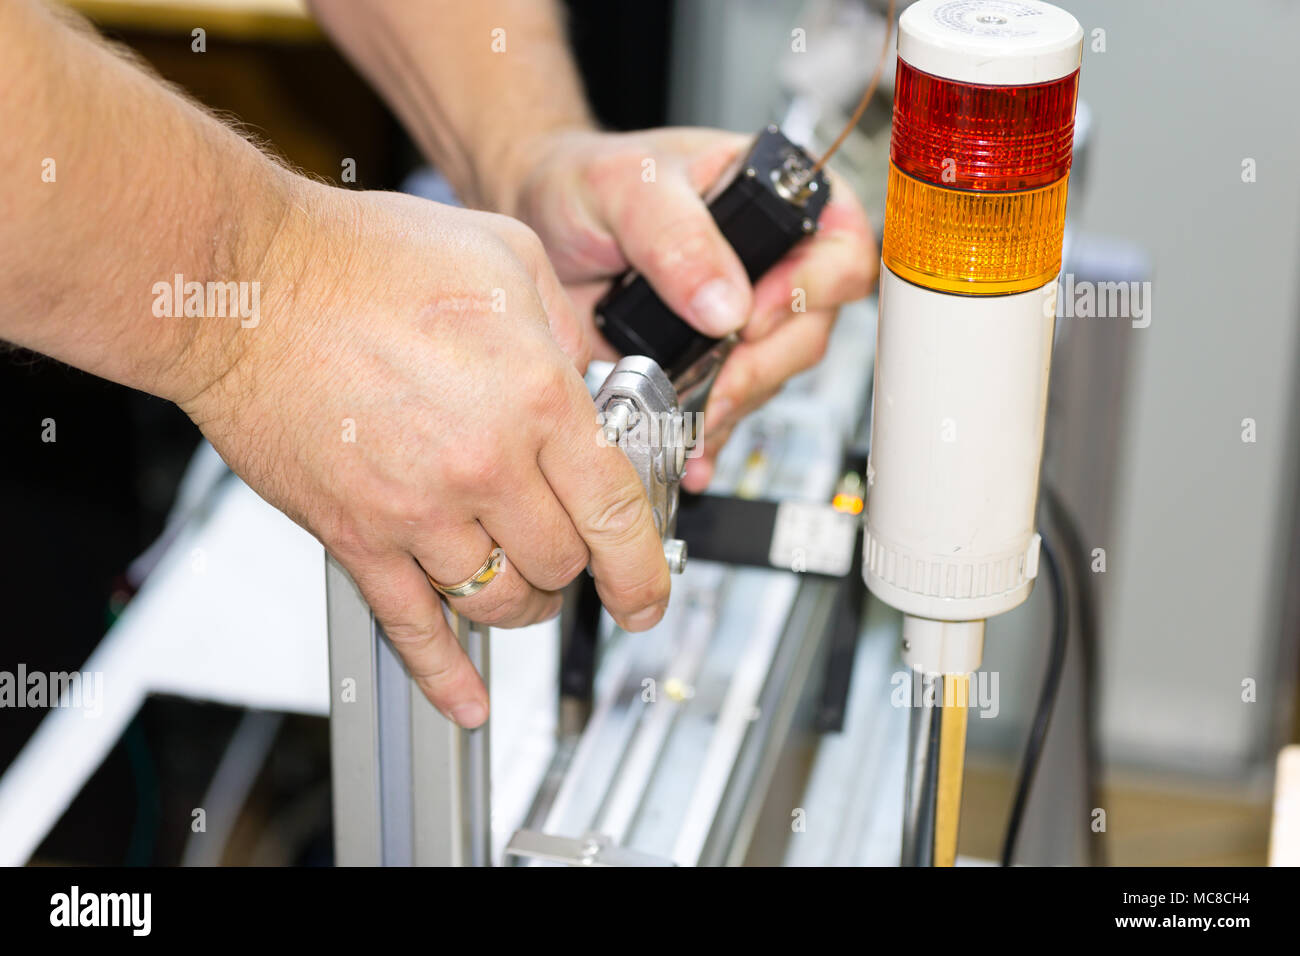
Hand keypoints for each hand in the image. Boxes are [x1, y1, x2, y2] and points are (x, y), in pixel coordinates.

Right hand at [180, 184, 670, 727]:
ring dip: (523, 604)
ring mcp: (417, 511)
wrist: (246, 284)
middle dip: (577, 568)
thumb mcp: (505, 258)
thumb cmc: (362, 258)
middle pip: (562, 565)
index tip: (650, 594)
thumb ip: (564, 326)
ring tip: (524, 587)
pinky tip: (466, 701)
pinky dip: (444, 674)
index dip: (645, 569)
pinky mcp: (356, 536)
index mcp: (535, 399)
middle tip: (573, 554)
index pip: (616, 514)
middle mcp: (484, 465)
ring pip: (500, 601)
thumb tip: (589, 373)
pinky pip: (412, 627)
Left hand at [502, 127, 876, 490]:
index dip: (812, 288)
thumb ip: (675, 236)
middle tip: (713, 381)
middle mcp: (770, 262)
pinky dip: (706, 434)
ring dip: (729, 403)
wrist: (540, 225)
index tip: (751, 316)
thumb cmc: (585, 181)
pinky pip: (727, 408)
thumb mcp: (625, 187)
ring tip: (682, 416)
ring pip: (770, 377)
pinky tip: (685, 449)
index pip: (840, 247)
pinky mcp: (707, 362)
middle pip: (811, 328)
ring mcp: (741, 318)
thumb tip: (726, 305)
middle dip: (760, 365)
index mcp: (776, 197)